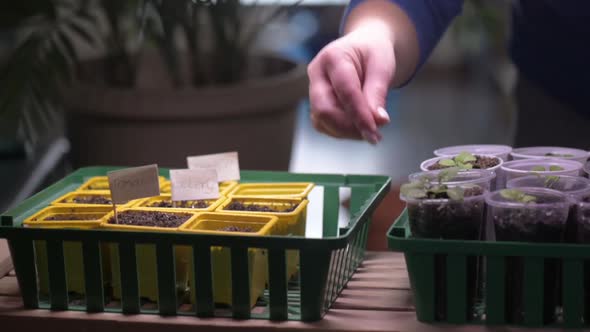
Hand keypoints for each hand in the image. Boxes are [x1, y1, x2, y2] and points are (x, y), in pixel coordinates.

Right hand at [307, 22, 394, 143]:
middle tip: (374, 135)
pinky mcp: (316, 103)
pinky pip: (324, 125)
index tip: (374, 132)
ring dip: (347, 132)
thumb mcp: (382, 66)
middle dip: (349, 127)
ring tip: (371, 130)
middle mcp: (317, 73)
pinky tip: (358, 127)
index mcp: (332, 57)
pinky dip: (342, 131)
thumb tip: (378, 121)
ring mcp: (313, 89)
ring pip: (322, 121)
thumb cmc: (373, 53)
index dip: (359, 115)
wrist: (364, 47)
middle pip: (324, 109)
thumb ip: (378, 93)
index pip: (345, 91)